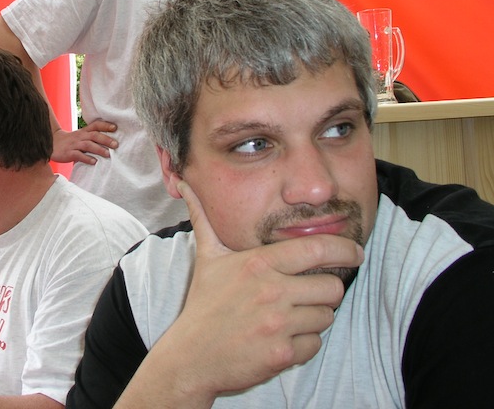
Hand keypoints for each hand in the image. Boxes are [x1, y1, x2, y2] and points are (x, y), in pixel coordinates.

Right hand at [51, 119, 117, 164]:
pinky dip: (87, 158)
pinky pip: (78, 155)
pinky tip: (94, 162)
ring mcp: (74, 144)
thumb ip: (92, 137)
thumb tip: (111, 142)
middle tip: (116, 145)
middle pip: (94, 135)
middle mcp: (80, 136)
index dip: (105, 125)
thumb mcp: (81, 136)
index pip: (95, 125)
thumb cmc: (71, 141)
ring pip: (87, 145)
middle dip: (106, 139)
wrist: (52, 143)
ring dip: (98, 149)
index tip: (115, 127)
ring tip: (108, 154)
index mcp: (84, 131)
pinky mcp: (68, 153)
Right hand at [116, 181, 363, 407]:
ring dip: (314, 318)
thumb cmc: (204, 304)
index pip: (317, 248)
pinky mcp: (282, 354)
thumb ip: (202, 217)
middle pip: (332, 286)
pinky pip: (315, 344)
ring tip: (288, 318)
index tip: (356, 252)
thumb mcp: (206, 257)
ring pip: (327, 317)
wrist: (191, 356)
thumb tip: (183, 183)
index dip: (345, 249)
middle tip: (308, 293)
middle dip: (326, 291)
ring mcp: (278, 324)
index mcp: (258, 263)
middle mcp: (271, 291)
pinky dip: (304, 344)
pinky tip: (281, 339)